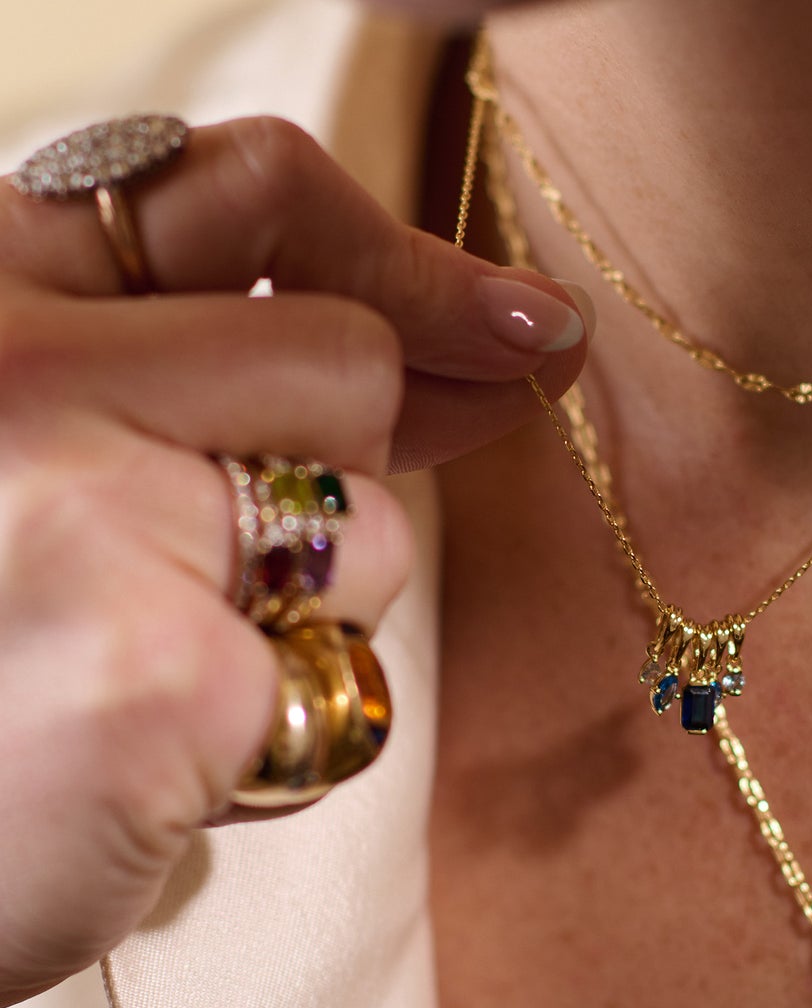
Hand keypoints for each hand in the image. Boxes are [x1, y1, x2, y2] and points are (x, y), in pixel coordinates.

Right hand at [0, 116, 589, 1004]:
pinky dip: (277, 749)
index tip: (530, 329)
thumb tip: (505, 334)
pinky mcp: (165, 672)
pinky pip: (347, 689)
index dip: (407, 262)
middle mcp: (19, 368)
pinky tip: (138, 777)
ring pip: (368, 537)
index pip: (249, 196)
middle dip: (329, 489)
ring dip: (301, 630)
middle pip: (348, 367)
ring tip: (135, 683)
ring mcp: (89, 512)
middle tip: (200, 578)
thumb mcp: (50, 453)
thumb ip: (219, 374)